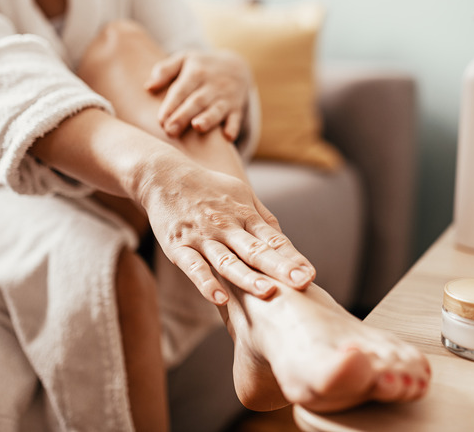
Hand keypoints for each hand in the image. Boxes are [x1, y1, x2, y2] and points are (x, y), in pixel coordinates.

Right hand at [139, 160, 315, 304]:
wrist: (163, 175)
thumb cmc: (208, 189)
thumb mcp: (241, 195)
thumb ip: (263, 220)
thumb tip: (287, 244)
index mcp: (245, 215)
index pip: (273, 240)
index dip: (292, 257)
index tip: (309, 274)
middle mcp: (227, 226)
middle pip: (256, 250)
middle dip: (280, 267)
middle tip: (302, 282)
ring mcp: (203, 237)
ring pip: (227, 260)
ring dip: (247, 278)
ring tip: (267, 292)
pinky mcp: (179, 246)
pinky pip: (194, 267)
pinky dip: (206, 283)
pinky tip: (220, 299)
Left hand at [145, 50, 251, 140]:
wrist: (236, 65)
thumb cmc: (201, 66)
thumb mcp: (184, 59)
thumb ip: (164, 70)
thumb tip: (148, 87)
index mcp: (196, 71)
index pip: (181, 89)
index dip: (171, 104)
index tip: (160, 120)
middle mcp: (212, 84)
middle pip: (197, 101)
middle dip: (184, 116)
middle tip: (170, 131)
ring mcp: (226, 96)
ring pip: (217, 109)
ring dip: (208, 118)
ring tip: (197, 127)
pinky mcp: (237, 107)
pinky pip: (236, 118)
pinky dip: (233, 127)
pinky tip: (228, 137)